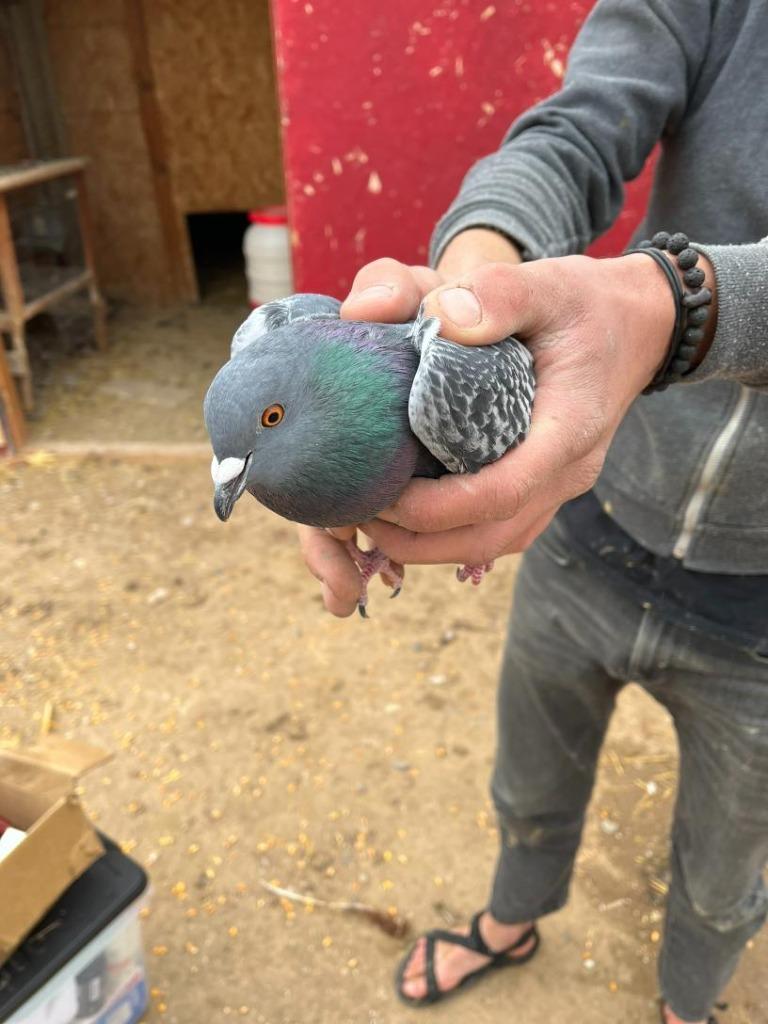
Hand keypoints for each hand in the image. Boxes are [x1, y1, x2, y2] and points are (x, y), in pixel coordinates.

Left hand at [361, 251, 677, 566]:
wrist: (636, 325)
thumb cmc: (586, 304)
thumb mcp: (547, 282)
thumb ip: (498, 292)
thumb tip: (440, 318)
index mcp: (569, 429)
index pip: (503, 493)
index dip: (437, 507)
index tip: (383, 494)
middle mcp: (567, 471)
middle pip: (490, 537)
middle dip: (418, 540)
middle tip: (357, 515)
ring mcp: (558, 487)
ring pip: (492, 544)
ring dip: (428, 547)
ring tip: (370, 522)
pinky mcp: (543, 487)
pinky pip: (496, 531)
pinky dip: (448, 536)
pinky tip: (404, 518)